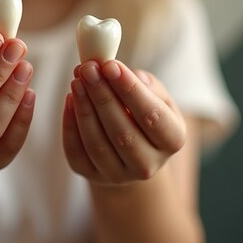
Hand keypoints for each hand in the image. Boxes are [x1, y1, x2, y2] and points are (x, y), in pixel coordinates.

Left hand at [62, 60, 185, 186]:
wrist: (132, 149)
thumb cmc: (146, 113)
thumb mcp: (156, 95)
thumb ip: (144, 83)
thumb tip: (119, 74)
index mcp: (173, 140)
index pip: (152, 116)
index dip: (130, 90)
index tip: (111, 65)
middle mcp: (149, 165)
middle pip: (123, 133)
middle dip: (102, 97)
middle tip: (88, 69)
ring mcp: (120, 176)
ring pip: (97, 145)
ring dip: (84, 110)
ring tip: (77, 81)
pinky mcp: (94, 177)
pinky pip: (77, 153)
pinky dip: (70, 126)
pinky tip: (70, 100)